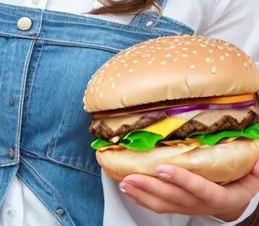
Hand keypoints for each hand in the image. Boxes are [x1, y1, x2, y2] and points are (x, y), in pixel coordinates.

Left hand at [119, 160, 258, 219]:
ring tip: (124, 183)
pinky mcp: (179, 207)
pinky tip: (130, 189)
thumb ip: (256, 170)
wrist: (235, 202)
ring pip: (164, 204)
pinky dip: (143, 198)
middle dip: (151, 187)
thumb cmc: (241, 182)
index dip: (182, 180)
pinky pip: (160, 206)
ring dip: (142, 194)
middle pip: (175, 198)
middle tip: (131, 176)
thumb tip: (257, 162)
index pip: (201, 189)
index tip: (163, 168)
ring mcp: (189, 207)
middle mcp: (203, 204)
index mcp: (222, 196)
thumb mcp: (254, 176)